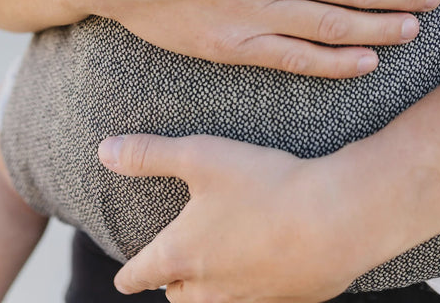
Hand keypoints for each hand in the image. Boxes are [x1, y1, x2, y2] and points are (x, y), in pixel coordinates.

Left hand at [100, 133, 371, 302]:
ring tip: (215, 266)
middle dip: (173, 281)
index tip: (123, 279)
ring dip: (210, 287)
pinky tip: (264, 261)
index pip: (141, 274)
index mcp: (182, 255)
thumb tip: (104, 151)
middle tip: (173, 266)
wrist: (335, 218)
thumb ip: (149, 154)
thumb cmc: (263, 184)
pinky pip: (257, 297)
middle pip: (179, 295)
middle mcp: (210, 287)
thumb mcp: (200, 157)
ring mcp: (249, 297)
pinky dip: (251, 284)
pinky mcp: (286, 299)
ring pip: (217, 301)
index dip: (129, 276)